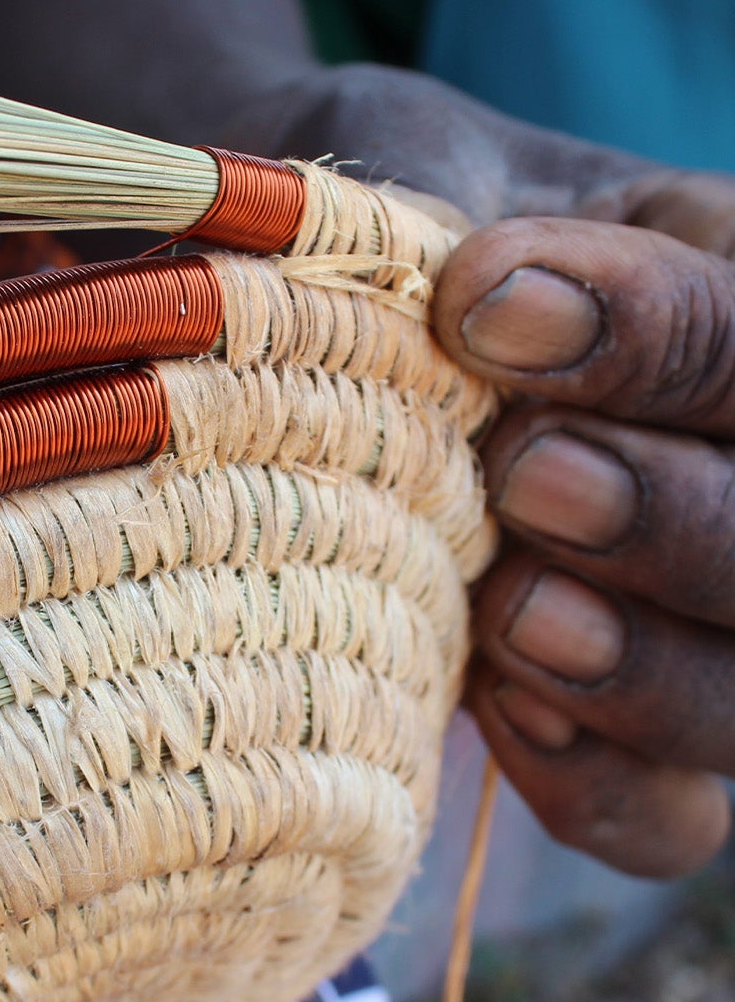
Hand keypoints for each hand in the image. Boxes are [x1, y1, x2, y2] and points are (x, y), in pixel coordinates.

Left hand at [430, 211, 734, 878]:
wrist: (307, 341)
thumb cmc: (380, 246)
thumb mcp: (421, 183)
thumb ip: (464, 223)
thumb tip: (489, 302)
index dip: (663, 339)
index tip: (481, 308)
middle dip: (670, 517)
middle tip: (522, 481)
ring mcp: (706, 625)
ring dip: (644, 670)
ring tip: (510, 617)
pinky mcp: (629, 745)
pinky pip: (670, 818)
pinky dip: (600, 783)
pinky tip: (499, 709)